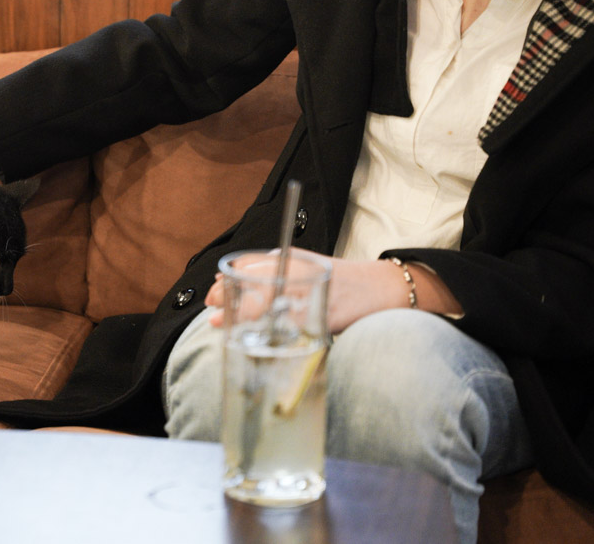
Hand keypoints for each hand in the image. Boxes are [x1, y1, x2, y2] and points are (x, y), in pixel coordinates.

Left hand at [204, 248, 414, 333]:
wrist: (383, 289)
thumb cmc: (344, 280)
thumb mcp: (310, 265)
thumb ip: (281, 269)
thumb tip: (243, 275)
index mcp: (296, 258)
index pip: (252, 262)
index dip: (229, 274)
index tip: (213, 284)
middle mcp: (300, 272)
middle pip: (252, 280)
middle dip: (227, 293)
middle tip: (210, 304)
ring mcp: (310, 293)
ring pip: (264, 302)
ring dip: (238, 313)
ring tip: (218, 322)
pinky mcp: (322, 315)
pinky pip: (288, 323)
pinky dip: (267, 330)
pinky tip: (252, 335)